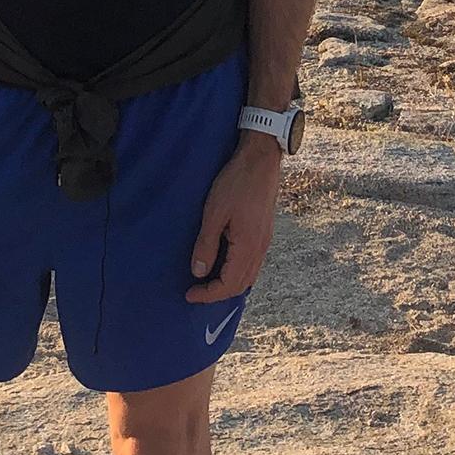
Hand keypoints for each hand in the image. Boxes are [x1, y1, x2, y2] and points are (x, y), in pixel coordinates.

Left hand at [186, 136, 281, 303]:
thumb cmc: (237, 183)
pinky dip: (237, 272)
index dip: (208, 294)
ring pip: (248, 276)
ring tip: (208, 281)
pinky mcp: (264, 233)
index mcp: (247, 247)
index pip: (228, 284)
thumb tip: (198, 272)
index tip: (189, 294)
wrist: (261, 160)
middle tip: (196, 291)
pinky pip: (252, 263)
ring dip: (229, 284)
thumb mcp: (215, 213)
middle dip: (218, 293)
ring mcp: (264, 241)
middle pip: (240, 285)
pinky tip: (225, 263)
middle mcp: (260, 249)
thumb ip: (206, 244)